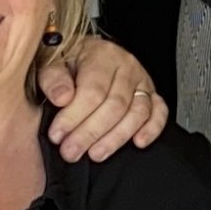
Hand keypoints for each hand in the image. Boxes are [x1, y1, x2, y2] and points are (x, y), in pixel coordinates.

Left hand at [44, 35, 166, 160]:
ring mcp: (142, 81)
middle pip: (115, 105)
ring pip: (137, 113)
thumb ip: (53, 80)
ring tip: (95, 154)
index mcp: (101, 54)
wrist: (83, 55)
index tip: (57, 135)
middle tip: (71, 151)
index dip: (74, 117)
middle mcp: (126, 66)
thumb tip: (62, 98)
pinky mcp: (151, 94)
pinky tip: (138, 142)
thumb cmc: (68, 62)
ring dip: (116, 138)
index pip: (92, 91)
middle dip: (91, 133)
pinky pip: (159, 112)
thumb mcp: (51, 64)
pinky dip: (152, 129)